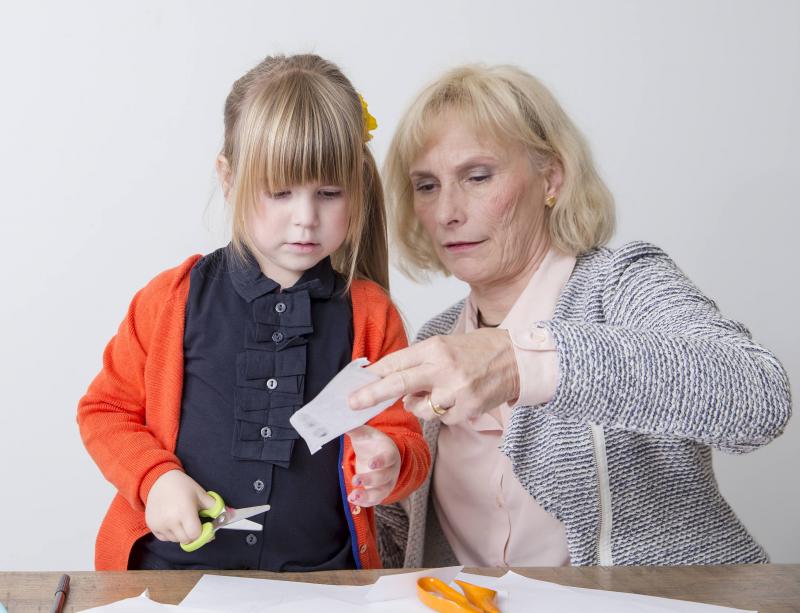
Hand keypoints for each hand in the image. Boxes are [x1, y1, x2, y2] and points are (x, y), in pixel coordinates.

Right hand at [144, 470, 215, 543]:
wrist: (159, 480)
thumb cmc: (182, 486)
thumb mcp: (201, 494)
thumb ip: (215, 507)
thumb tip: (230, 515)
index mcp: (184, 511)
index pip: (195, 534)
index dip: (203, 532)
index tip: (206, 526)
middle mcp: (170, 521)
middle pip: (186, 540)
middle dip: (194, 534)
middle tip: (195, 523)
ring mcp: (159, 524)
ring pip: (176, 540)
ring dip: (182, 534)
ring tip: (183, 519)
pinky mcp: (151, 526)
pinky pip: (165, 538)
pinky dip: (171, 534)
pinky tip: (173, 521)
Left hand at [346, 425, 400, 506]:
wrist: (379, 453)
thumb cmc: (372, 442)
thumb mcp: (365, 433)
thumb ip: (354, 429)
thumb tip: (339, 422)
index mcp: (389, 452)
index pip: (388, 457)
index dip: (381, 461)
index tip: (370, 463)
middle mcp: (391, 469)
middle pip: (384, 477)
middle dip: (370, 480)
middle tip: (356, 480)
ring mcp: (387, 482)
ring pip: (381, 492)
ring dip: (368, 496)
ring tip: (353, 496)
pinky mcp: (380, 492)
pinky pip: (375, 500)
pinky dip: (365, 502)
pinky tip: (353, 500)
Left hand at [348, 329, 519, 424]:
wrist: (516, 359)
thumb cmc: (478, 351)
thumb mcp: (446, 346)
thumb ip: (419, 362)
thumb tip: (388, 379)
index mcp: (435, 348)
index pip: (397, 362)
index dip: (373, 375)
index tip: (356, 384)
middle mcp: (444, 368)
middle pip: (399, 384)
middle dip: (372, 395)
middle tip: (353, 404)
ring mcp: (457, 391)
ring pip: (420, 409)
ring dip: (420, 406)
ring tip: (439, 392)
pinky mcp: (467, 409)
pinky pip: (442, 419)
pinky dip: (444, 413)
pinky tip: (458, 399)